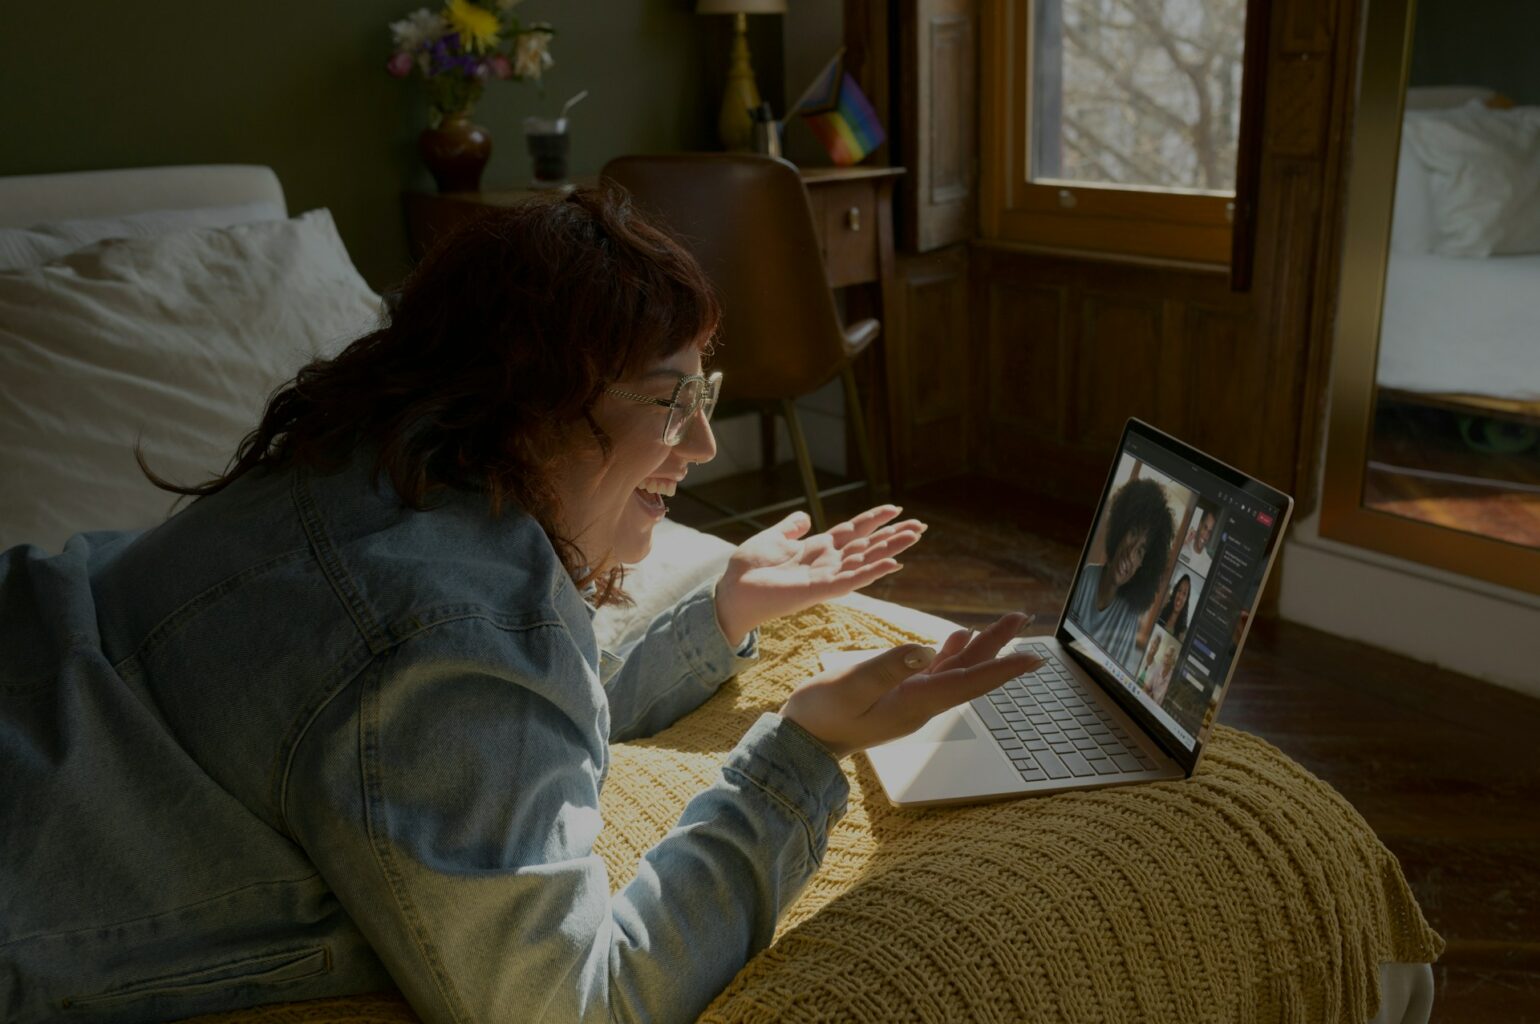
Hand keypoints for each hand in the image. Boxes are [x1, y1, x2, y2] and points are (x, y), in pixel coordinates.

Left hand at [713, 505, 925, 645]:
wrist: (732, 592)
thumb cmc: (748, 569)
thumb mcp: (771, 539)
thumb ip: (790, 528)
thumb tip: (804, 516)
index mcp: (817, 549)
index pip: (852, 531)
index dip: (873, 520)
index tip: (896, 508)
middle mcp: (827, 563)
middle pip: (867, 545)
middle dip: (893, 536)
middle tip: (921, 525)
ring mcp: (826, 577)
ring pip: (866, 560)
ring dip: (891, 549)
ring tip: (914, 536)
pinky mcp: (819, 589)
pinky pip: (852, 580)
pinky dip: (872, 571)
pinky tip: (893, 564)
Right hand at [781, 612, 1041, 758]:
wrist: (803, 743)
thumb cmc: (821, 716)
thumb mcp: (850, 687)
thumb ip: (887, 668)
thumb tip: (927, 650)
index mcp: (914, 703)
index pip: (968, 683)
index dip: (1002, 669)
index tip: (1033, 658)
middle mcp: (921, 704)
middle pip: (970, 673)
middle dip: (998, 646)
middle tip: (1020, 618)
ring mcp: (912, 701)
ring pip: (957, 670)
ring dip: (981, 647)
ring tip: (1004, 623)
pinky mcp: (899, 695)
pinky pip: (936, 672)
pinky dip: (952, 653)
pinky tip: (957, 638)